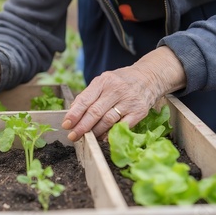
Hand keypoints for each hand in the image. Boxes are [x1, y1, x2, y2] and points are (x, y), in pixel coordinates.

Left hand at [62, 46, 185, 140]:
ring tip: (86, 138)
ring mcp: (128, 101)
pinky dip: (110, 134)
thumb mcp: (104, 81)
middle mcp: (116, 90)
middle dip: (81, 126)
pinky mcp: (139, 111)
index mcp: (103, 81)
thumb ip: (89, 94)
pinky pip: (122, 126)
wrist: (149, 77)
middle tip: (73, 136)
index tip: (66, 124)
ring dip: (95, 132)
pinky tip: (103, 138)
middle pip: (95, 112)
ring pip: (107, 121)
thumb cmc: (121, 81)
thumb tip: (73, 111)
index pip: (85, 99)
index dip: (74, 114)